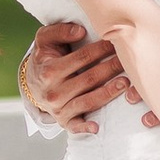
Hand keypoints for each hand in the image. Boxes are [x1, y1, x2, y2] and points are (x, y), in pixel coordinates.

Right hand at [20, 19, 133, 138]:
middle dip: (110, 69)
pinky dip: (85, 128)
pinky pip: (75, 126)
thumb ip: (60, 31)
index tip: (115, 43)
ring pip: (87, 101)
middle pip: (88, 79)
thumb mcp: (45, 39)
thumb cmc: (44, 57)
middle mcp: (53, 91)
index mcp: (49, 70)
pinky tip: (97, 127)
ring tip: (125, 83)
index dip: (100, 50)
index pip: (81, 58)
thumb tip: (80, 31)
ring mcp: (58, 108)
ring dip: (108, 93)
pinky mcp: (63, 120)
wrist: (32, 82)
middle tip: (126, 61)